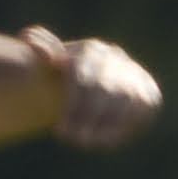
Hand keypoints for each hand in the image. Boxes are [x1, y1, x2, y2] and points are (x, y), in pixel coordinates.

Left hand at [25, 29, 161, 148]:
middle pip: (104, 90)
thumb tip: (29, 36)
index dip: (73, 108)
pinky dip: (127, 125)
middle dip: (88, 118)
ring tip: (86, 142)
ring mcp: (133, 74)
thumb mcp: (45, 68)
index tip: (61, 131)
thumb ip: (40, 54)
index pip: (84, 79)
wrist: (83, 87)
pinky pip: (143, 109)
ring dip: (107, 125)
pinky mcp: (148, 92)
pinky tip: (106, 140)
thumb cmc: (59, 80)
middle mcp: (114, 58)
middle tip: (73, 140)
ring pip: (125, 100)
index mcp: (88, 51)